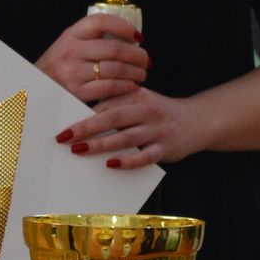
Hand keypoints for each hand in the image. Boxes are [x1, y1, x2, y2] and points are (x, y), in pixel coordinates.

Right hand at [37, 15, 147, 106]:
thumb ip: (92, 38)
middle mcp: (71, 51)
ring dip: (135, 72)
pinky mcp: (77, 92)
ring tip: (142, 73)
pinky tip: (131, 85)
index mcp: (71, 34)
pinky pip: (109, 87)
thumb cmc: (58, 66)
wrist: (34, 89)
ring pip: (115, 69)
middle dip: (137, 55)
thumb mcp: (68, 44)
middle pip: (114, 48)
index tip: (137, 36)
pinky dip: (126, 86)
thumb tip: (129, 38)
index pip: (101, 22)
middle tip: (146, 59)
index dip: (124, 27)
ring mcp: (73, 72)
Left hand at [58, 85, 208, 170]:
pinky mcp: (166, 148)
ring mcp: (157, 129)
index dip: (83, 111)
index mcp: (137, 94)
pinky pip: (145, 156)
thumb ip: (116, 104)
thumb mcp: (140, 101)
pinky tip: (111, 164)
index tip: (62, 120)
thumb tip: (81, 117)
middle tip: (64, 137)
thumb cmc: (158, 112)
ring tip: (80, 151)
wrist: (197, 121)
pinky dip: (128, 161)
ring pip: (126, 137)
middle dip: (86, 127)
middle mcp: (147, 110)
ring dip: (101, 144)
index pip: (107, 101)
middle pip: (113, 117)